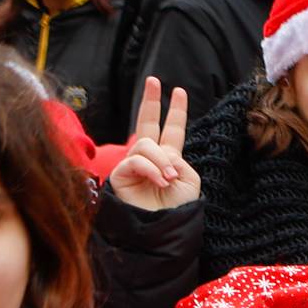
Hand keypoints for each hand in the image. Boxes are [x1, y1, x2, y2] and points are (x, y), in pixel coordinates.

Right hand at [107, 78, 200, 210]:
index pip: (172, 129)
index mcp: (169, 158)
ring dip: (161, 161)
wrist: (164, 226)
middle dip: (150, 101)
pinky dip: (151, 169)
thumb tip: (158, 152)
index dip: (176, 111)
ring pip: (145, 144)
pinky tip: (160, 181)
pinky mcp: (120, 174)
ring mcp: (133, 164)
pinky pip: (136, 160)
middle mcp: (149, 158)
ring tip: (169, 179)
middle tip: (154, 80)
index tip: (179, 91)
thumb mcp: (188, 179)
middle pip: (147, 122)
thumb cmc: (178, 207)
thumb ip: (176, 159)